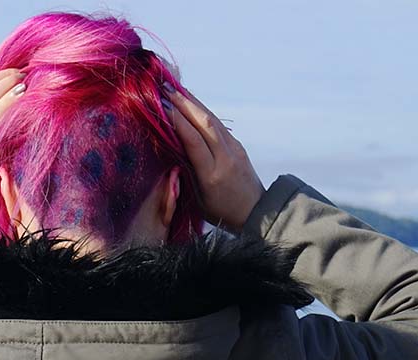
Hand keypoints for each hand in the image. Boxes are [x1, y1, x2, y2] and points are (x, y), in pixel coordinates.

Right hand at [163, 83, 264, 231]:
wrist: (255, 212)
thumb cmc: (219, 211)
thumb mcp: (196, 199)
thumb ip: (183, 174)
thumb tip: (168, 148)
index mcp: (211, 175)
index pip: (193, 141)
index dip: (177, 121)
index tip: (161, 106)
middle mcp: (225, 158)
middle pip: (205, 124)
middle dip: (184, 104)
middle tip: (165, 89)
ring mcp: (235, 150)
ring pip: (213, 120)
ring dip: (193, 103)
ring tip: (176, 90)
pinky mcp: (238, 146)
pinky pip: (218, 125)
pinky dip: (203, 112)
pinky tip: (192, 104)